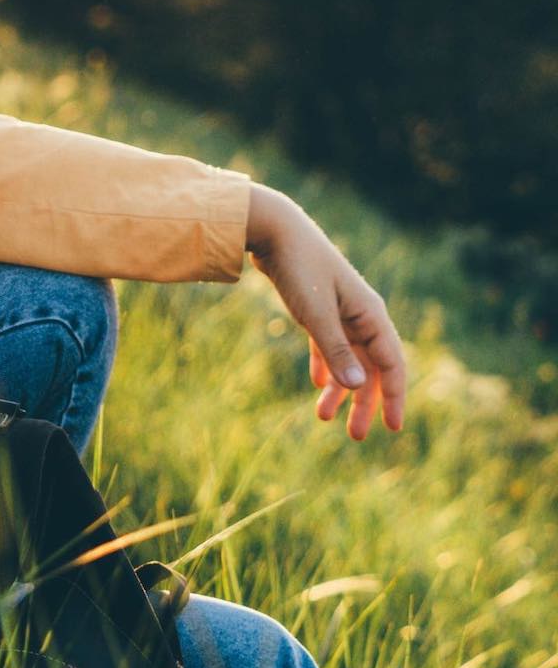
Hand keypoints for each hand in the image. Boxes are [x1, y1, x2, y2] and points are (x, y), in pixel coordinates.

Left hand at [245, 185, 405, 438]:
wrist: (274, 230)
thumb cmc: (298, 268)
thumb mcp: (315, 314)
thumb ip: (336, 351)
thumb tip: (356, 388)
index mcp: (371, 315)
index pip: (392, 364)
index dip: (394, 397)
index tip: (393, 428)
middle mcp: (361, 315)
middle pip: (370, 367)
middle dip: (364, 403)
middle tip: (356, 436)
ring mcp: (340, 312)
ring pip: (348, 359)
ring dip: (341, 390)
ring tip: (324, 417)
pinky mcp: (318, 308)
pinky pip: (329, 346)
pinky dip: (326, 366)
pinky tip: (318, 386)